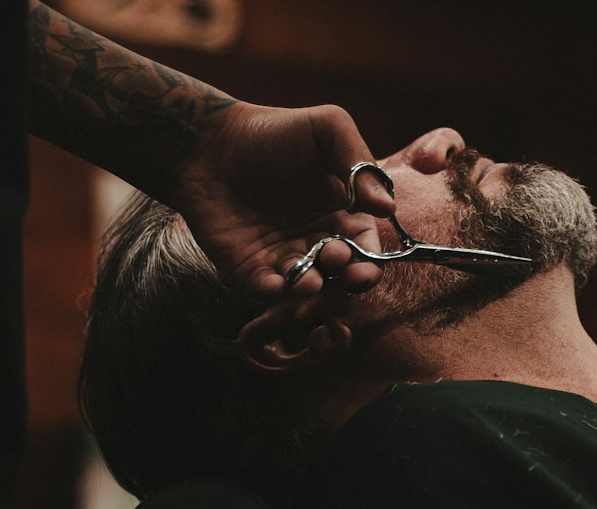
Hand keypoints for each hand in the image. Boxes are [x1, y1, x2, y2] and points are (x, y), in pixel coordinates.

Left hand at [170, 101, 395, 299]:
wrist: (209, 142)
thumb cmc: (272, 131)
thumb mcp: (327, 129)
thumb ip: (360, 163)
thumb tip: (386, 209)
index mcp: (341, 214)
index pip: (365, 248)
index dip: (369, 261)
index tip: (365, 263)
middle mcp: (315, 240)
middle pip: (340, 273)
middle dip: (343, 276)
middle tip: (333, 258)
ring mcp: (281, 256)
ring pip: (305, 285)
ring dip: (311, 287)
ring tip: (307, 279)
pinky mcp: (248, 268)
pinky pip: (265, 289)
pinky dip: (273, 291)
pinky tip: (276, 283)